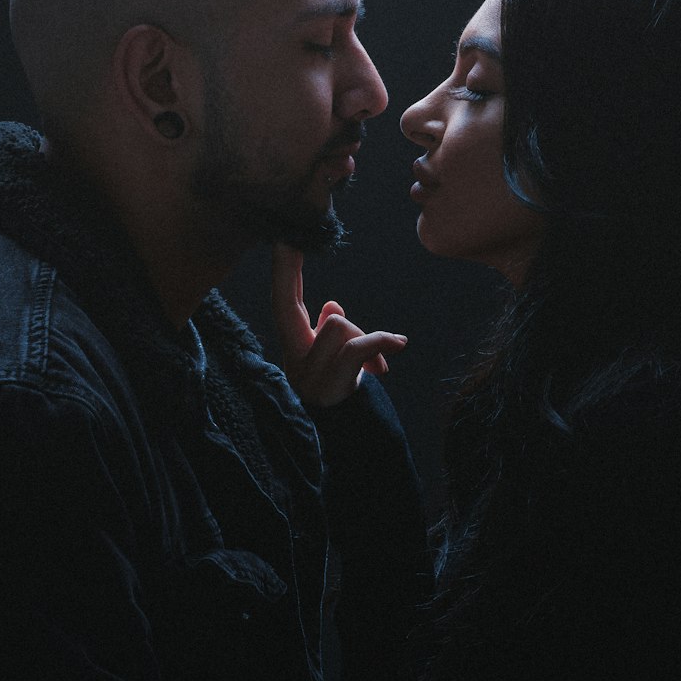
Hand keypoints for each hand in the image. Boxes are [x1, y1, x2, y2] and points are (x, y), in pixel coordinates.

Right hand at [272, 244, 407, 406]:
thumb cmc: (346, 394)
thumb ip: (327, 331)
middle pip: (297, 309)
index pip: (284, 303)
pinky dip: (379, 343)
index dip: (283, 273)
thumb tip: (332, 306)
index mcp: (294, 348)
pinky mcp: (329, 386)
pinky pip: (356, 348)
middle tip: (293, 247)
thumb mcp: (336, 360)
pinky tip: (398, 345)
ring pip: (339, 326)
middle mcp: (293, 361)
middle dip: (307, 290)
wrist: (355, 441)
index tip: (283, 239)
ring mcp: (307, 376)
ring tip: (378, 369)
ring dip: (368, 341)